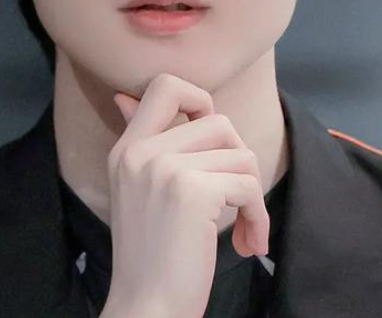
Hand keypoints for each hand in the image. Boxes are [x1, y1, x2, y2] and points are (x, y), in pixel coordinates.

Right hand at [102, 73, 269, 317]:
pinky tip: (245, 243)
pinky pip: (248, 186)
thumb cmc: (150, 254)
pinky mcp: (192, 192)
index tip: (208, 138)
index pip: (165, 85)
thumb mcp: (134, 188)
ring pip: (240, 155)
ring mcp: (165, 169)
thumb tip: (124, 95)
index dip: (199, 99)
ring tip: (242, 228)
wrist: (147, 308)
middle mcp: (141, 152)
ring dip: (252, 196)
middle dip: (239, 160)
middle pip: (219, 121)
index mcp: (127, 148)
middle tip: (236, 197)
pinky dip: (257, 217)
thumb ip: (140, 141)